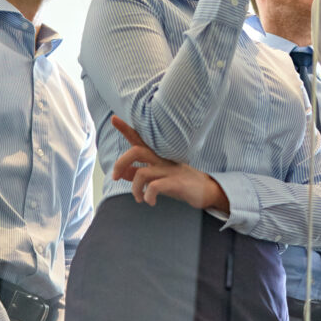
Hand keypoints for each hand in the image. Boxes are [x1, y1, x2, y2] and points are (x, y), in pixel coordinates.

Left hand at [110, 116, 229, 211]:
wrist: (207, 190)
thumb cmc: (180, 182)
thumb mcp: (157, 176)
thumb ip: (138, 173)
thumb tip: (120, 173)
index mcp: (157, 156)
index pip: (139, 139)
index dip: (126, 129)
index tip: (114, 118)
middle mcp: (162, 160)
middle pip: (136, 151)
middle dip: (120, 163)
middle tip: (115, 177)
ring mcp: (169, 171)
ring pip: (142, 173)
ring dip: (134, 188)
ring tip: (139, 197)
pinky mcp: (176, 183)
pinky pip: (154, 187)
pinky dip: (147, 196)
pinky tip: (150, 201)